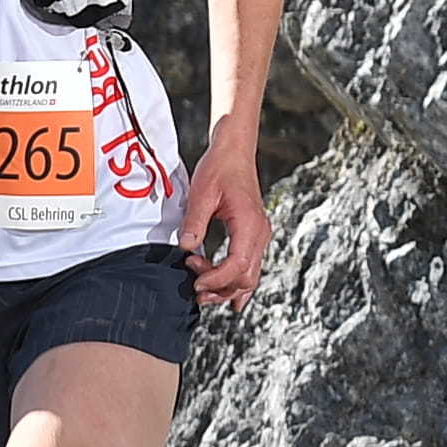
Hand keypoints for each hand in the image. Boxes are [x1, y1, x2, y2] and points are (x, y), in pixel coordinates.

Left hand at [178, 133, 269, 310]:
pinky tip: (226, 294)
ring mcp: (260, 235)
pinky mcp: (254, 235)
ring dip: (227, 288)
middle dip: (220, 288)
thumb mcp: (201, 193)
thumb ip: (194, 221)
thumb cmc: (220, 168)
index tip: (197, 283)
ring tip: (202, 290)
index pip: (238, 265)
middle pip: (246, 276)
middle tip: (194, 286)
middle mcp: (260, 233)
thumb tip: (186, 247)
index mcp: (249, 224)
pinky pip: (250, 266)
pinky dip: (237, 282)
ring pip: (250, 275)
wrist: (234, 152)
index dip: (217, 279)